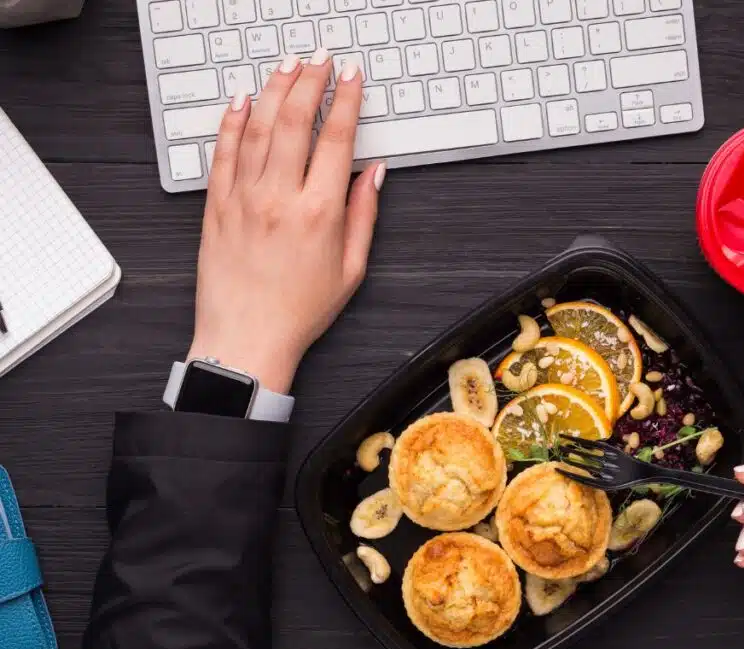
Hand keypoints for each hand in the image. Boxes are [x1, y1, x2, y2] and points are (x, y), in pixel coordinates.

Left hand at [189, 50, 382, 393]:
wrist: (246, 340)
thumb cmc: (299, 312)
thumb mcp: (351, 269)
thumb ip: (364, 216)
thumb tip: (374, 175)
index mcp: (319, 212)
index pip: (336, 138)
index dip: (346, 99)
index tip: (351, 77)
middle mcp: (279, 198)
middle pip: (294, 120)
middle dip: (309, 81)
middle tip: (320, 59)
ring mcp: (243, 199)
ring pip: (256, 127)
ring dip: (272, 90)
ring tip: (286, 67)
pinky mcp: (216, 207)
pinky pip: (222, 153)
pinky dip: (231, 122)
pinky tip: (240, 101)